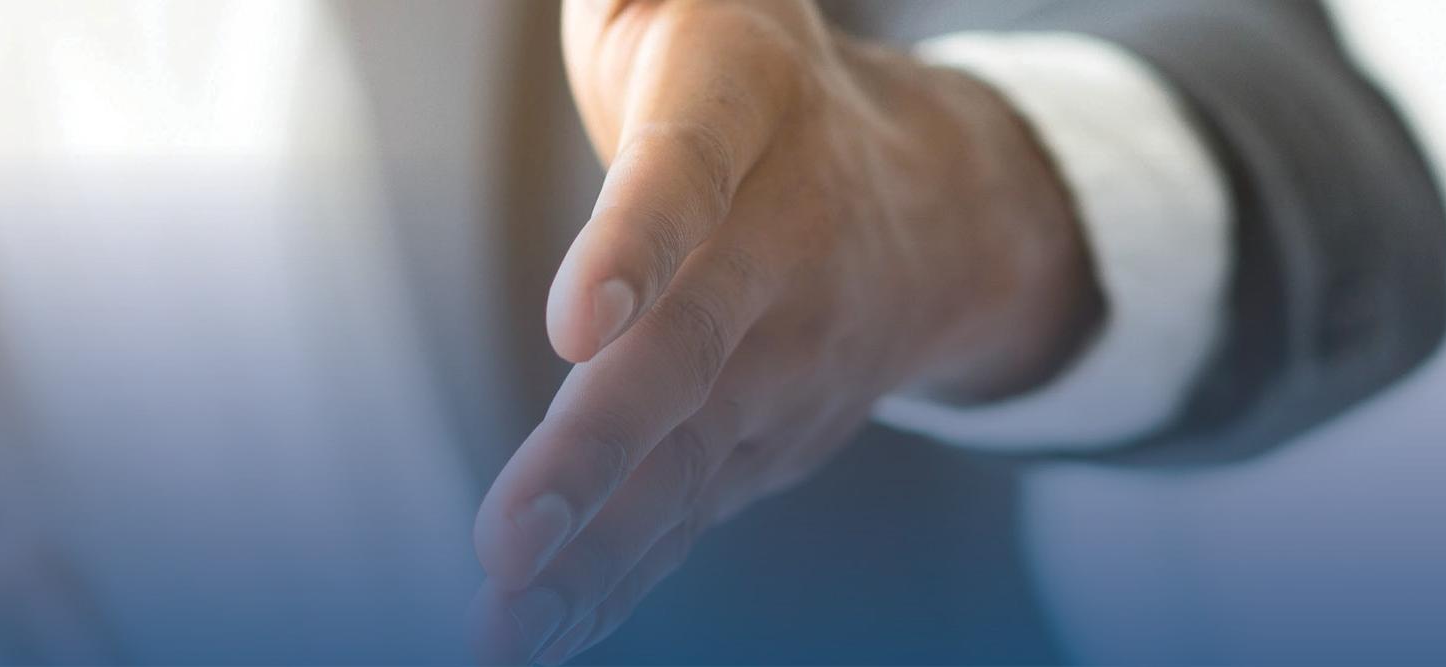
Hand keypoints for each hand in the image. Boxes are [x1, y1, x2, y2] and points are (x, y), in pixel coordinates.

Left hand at [469, 0, 1100, 661]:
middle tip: (509, 537)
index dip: (640, 242)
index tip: (577, 323)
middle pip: (688, 355)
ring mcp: (786, 362)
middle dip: (596, 452)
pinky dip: (614, 579)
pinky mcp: (765, 442)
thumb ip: (630, 7)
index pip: (691, 169)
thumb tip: (590, 3)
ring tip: (506, 625)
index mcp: (745, 102)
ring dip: (593, 551)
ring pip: (684, 460)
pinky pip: (685, 511)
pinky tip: (538, 633)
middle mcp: (783, 247)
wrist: (940, 204)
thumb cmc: (750, 78)